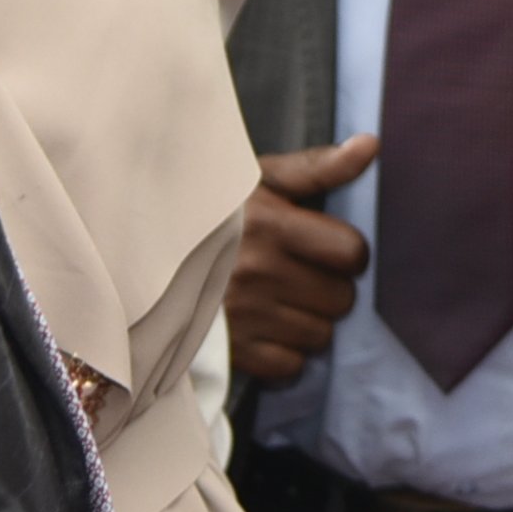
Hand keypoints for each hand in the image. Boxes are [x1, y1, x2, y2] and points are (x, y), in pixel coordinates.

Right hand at [227, 135, 376, 382]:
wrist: (142, 253)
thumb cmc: (212, 212)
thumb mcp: (259, 180)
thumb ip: (317, 167)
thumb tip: (370, 145)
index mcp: (271, 224)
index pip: (351, 253)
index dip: (347, 253)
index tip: (328, 249)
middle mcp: (259, 272)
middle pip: (341, 299)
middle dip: (330, 289)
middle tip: (302, 276)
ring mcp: (245, 315)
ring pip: (319, 335)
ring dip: (310, 322)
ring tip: (284, 302)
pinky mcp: (231, 352)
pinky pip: (289, 366)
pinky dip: (285, 354)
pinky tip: (268, 330)